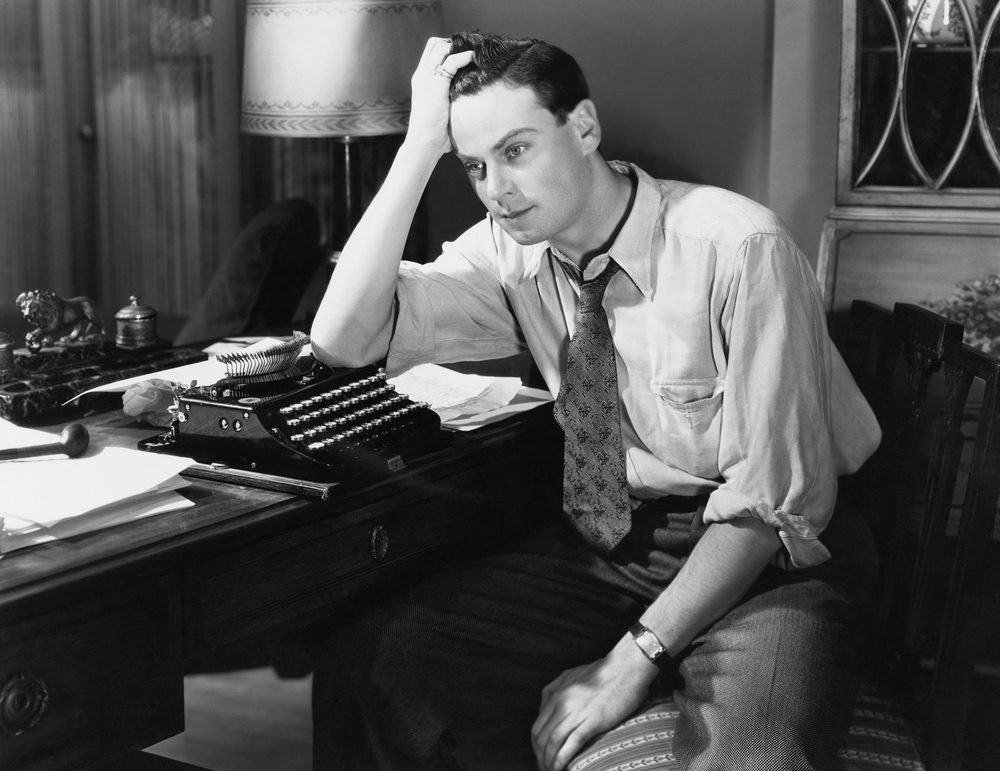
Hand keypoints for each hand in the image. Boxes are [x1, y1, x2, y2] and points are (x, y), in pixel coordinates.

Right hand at [406, 37, 473, 156]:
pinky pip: (451, 62)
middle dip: (453, 44)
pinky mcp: (435, 85)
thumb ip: (450, 102)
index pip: (431, 52)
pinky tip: (473, 59)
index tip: (463, 54)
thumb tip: (470, 105)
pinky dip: (463, 57)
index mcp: (421, 80)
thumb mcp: (441, 111)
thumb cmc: (435, 134)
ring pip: (440, 47)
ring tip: (473, 54)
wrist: (423, 144)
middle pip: (435, 44)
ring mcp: (427, 79)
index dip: (447, 48)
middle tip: (470, 52)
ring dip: (458, 47)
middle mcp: (421, 76)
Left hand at [531, 635, 659, 770]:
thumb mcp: (571, 676)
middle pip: (541, 737)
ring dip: (549, 761)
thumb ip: (556, 690)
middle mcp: (560, 703)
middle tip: (544, 768)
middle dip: (540, 757)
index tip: (542, 756)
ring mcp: (575, 712)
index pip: (537, 726)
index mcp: (554, 693)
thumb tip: (547, 707)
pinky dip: (562, 759)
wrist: (625, 668)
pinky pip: (571, 744)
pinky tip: (561, 768)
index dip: (537, 746)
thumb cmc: (603, 672)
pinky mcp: (591, 721)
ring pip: (553, 743)